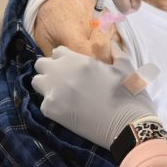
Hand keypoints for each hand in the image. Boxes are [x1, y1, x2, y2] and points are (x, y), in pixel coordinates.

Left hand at [32, 43, 158, 148]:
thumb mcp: (126, 67)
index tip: (71, 67)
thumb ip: (116, 52)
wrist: (127, 124)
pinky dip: (52, 105)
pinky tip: (67, 110)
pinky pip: (42, 103)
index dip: (64, 59)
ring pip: (37, 82)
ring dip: (46, 85)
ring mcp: (55, 92)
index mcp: (80, 61)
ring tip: (61, 94)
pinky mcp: (52, 111)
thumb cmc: (129, 94)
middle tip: (62, 79)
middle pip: (41, 64)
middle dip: (50, 69)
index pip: (57, 51)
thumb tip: (112, 43)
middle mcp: (63, 73)